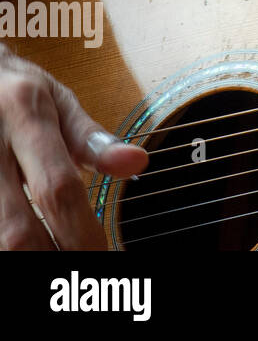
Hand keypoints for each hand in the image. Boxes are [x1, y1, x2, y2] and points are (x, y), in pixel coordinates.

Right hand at [0, 43, 147, 248]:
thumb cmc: (14, 89)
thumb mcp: (56, 98)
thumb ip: (92, 138)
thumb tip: (137, 163)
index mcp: (23, 113)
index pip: (57, 188)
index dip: (82, 232)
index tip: (106, 256)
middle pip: (16, 230)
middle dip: (51, 260)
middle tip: (83, 275)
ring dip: (25, 259)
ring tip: (57, 264)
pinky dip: (5, 245)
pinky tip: (27, 248)